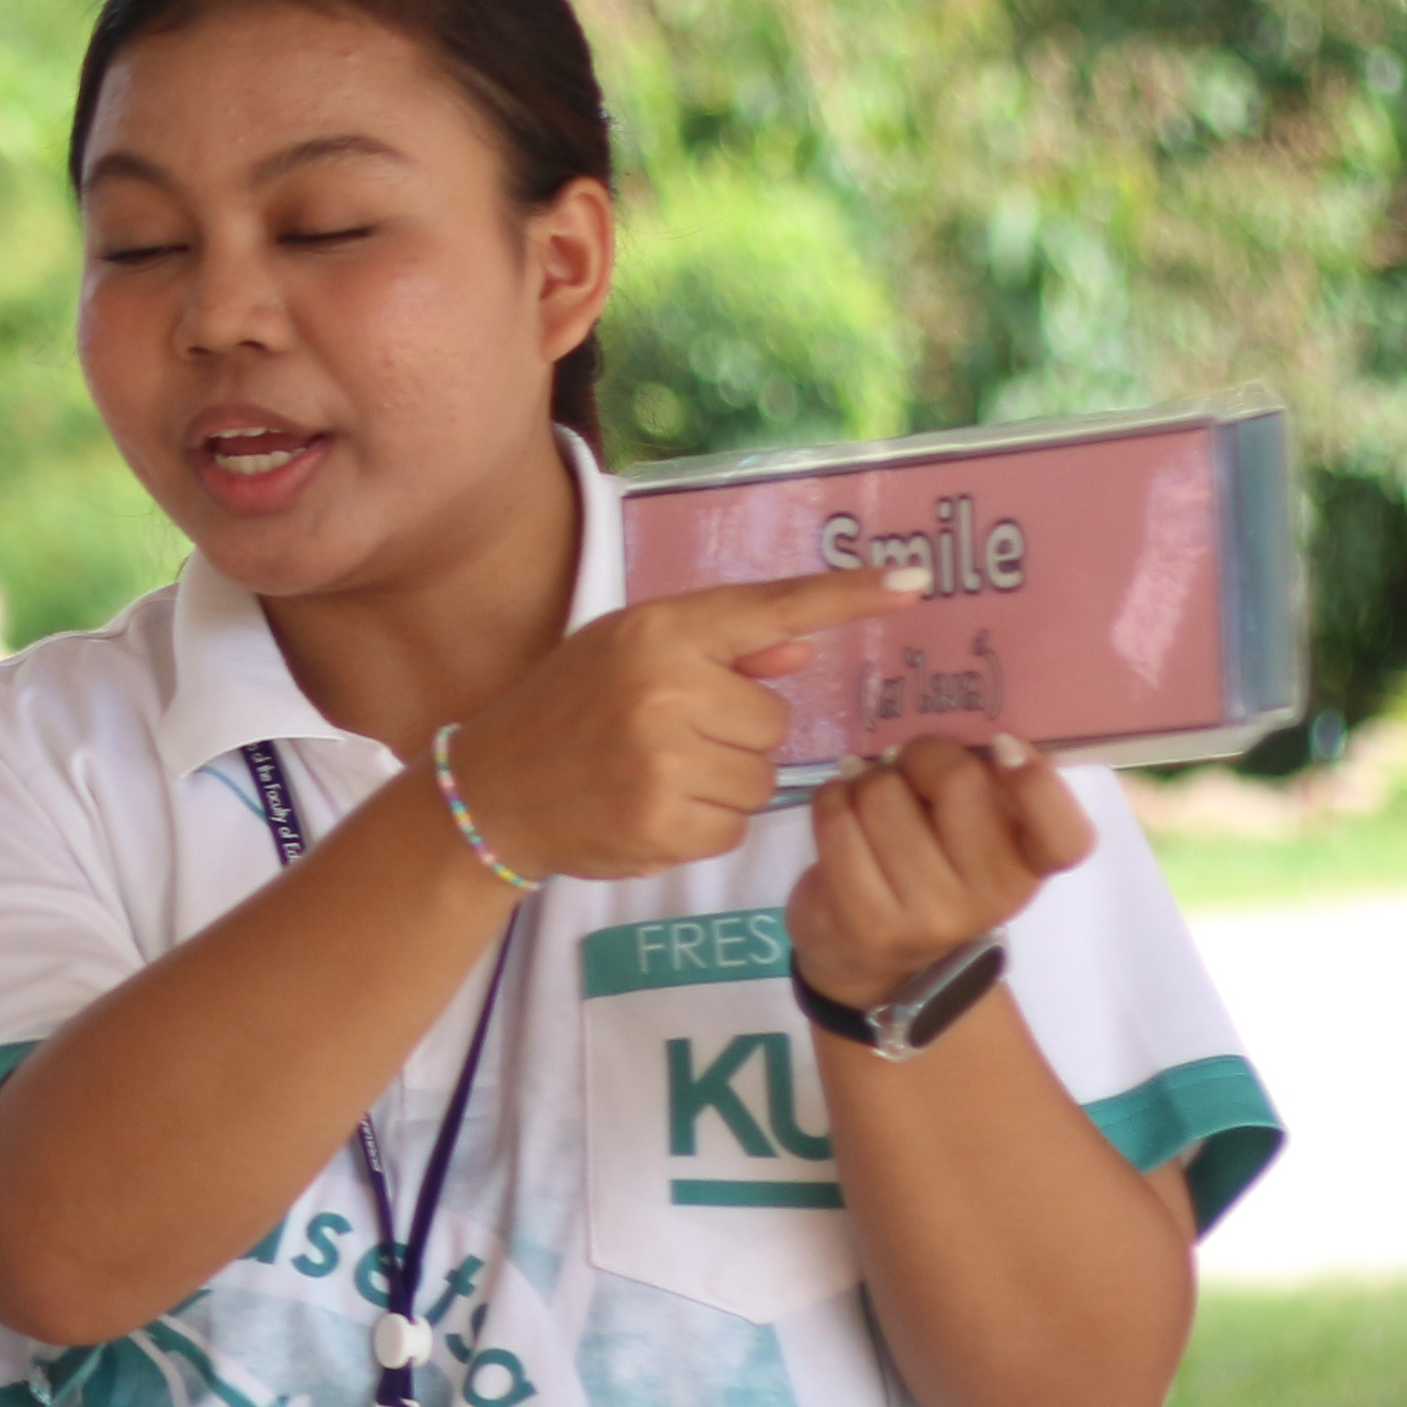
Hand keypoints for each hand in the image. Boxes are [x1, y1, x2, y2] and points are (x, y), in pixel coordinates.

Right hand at [442, 565, 921, 881]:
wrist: (489, 791)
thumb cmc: (565, 710)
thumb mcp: (625, 652)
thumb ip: (717, 649)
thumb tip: (803, 647)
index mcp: (659, 632)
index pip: (772, 608)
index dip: (847, 595)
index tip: (917, 580)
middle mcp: (665, 689)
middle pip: (776, 721)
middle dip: (737, 737)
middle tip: (670, 739)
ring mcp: (663, 760)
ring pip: (761, 779)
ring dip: (723, 786)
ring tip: (656, 777)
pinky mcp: (663, 823)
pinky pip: (735, 826)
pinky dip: (703, 826)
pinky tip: (651, 810)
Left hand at [790, 732, 1094, 1003]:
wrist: (866, 952)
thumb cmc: (927, 866)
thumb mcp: (972, 833)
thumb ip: (985, 785)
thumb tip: (963, 731)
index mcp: (1030, 867)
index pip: (1065, 836)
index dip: (1039, 783)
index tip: (1003, 745)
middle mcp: (993, 897)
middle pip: (959, 782)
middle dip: (920, 756)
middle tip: (905, 765)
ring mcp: (931, 915)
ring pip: (884, 795)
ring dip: (866, 780)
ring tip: (868, 796)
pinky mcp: (868, 920)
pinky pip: (838, 821)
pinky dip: (832, 798)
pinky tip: (840, 809)